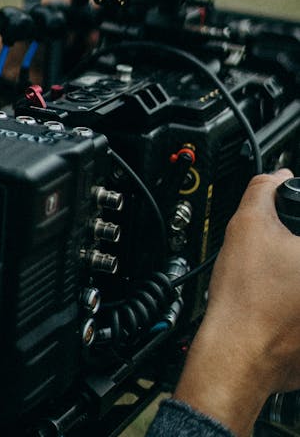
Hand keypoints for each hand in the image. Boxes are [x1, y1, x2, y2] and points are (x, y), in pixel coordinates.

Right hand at [174, 168, 299, 435]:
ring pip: (298, 285)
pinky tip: (279, 306)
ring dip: (290, 279)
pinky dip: (292, 309)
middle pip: (299, 255)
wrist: (237, 354)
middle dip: (289, 252)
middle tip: (277, 256)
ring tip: (275, 280)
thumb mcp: (248, 225)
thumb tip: (276, 178)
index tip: (283, 233)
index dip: (292, 224)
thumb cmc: (246, 298)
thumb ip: (264, 190)